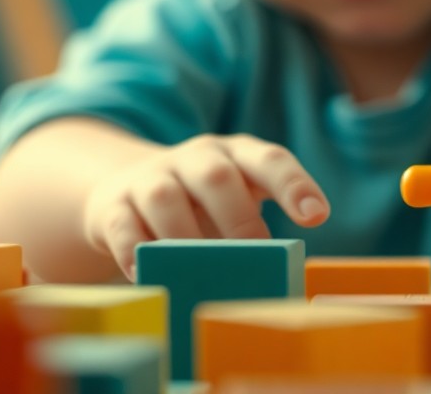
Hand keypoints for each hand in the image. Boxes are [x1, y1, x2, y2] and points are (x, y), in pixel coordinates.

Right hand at [83, 134, 329, 280]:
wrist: (123, 189)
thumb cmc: (199, 205)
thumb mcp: (232, 204)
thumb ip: (255, 228)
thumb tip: (280, 275)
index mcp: (234, 155)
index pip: (269, 159)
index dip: (293, 185)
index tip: (317, 216)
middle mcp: (193, 158)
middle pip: (216, 175)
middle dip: (239, 218)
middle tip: (254, 257)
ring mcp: (150, 177)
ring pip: (165, 196)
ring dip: (185, 237)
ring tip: (200, 272)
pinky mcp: (113, 205)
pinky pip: (122, 224)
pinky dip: (134, 250)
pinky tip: (147, 274)